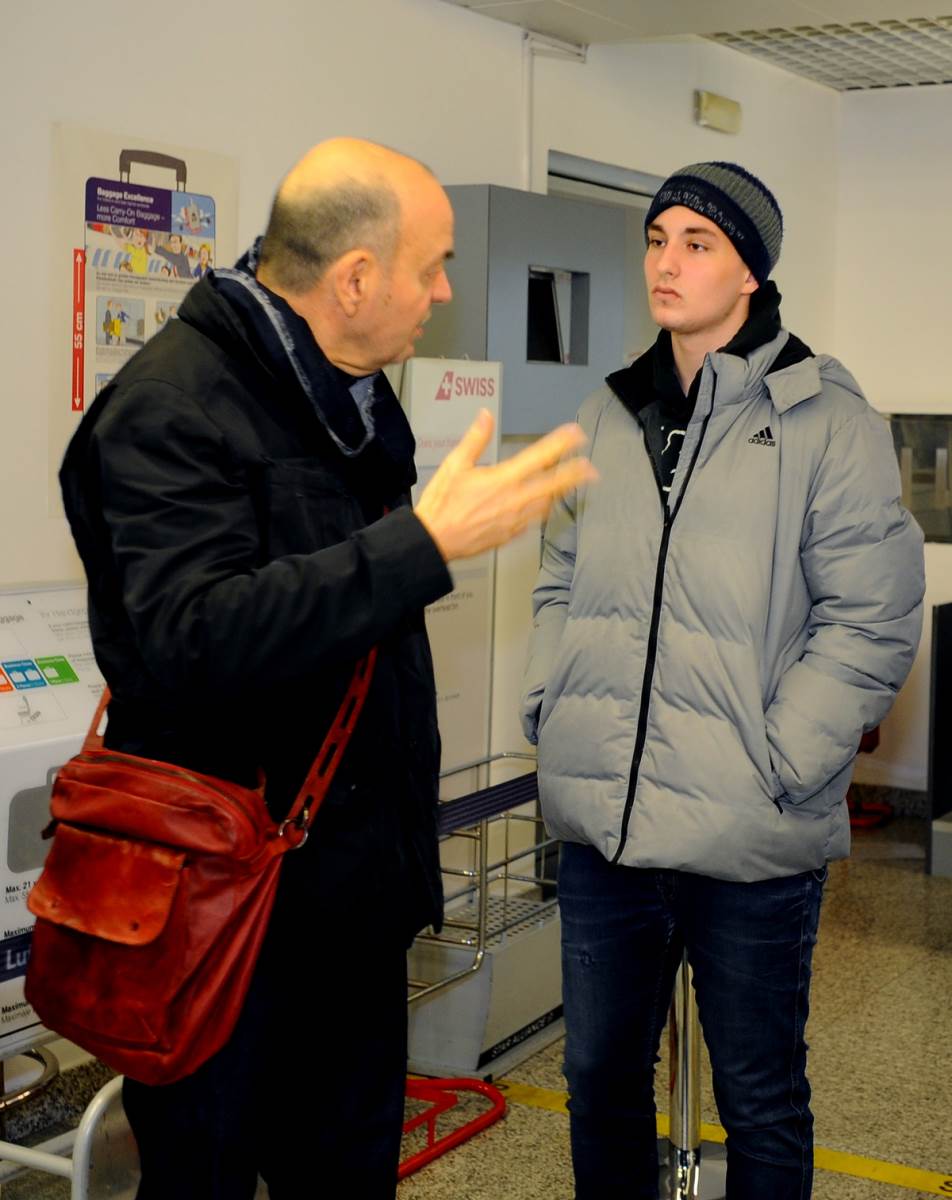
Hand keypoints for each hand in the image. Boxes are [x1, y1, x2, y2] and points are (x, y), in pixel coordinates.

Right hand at [414, 409, 596, 561]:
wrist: (434, 541)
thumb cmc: (441, 505)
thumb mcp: (454, 465)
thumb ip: (475, 440)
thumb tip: (486, 416)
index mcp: (503, 479)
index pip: (539, 456)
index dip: (561, 444)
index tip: (575, 434)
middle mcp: (514, 500)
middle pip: (553, 484)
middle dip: (574, 474)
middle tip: (591, 468)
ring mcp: (515, 520)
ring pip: (546, 504)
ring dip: (560, 492)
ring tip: (572, 485)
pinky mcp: (510, 535)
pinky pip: (533, 520)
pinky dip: (541, 509)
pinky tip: (544, 505)